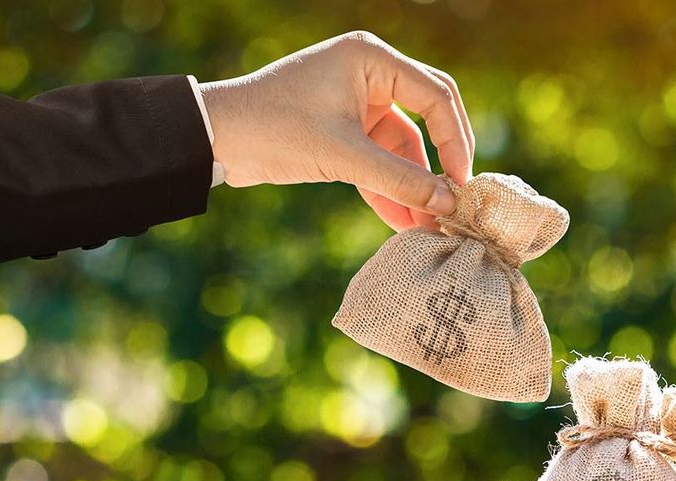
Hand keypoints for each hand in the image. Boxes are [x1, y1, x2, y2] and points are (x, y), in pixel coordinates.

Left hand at [199, 31, 474, 230]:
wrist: (213, 139)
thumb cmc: (273, 128)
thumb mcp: (343, 157)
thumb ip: (399, 181)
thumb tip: (449, 204)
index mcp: (371, 59)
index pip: (436, 97)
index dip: (455, 141)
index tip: (462, 183)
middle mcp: (369, 74)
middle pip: (428, 119)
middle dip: (439, 164)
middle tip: (457, 201)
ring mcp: (356, 102)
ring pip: (403, 147)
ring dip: (413, 185)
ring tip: (429, 226)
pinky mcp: (342, 130)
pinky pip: (378, 160)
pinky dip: (388, 189)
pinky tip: (404, 223)